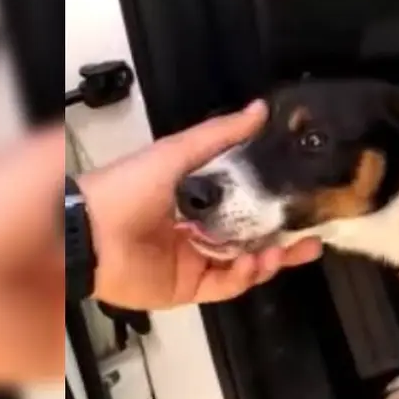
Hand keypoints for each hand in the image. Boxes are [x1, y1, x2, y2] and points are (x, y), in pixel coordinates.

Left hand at [78, 100, 321, 309]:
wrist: (88, 233)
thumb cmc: (127, 187)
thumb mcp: (178, 152)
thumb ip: (220, 135)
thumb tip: (259, 109)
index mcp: (197, 199)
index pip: (247, 205)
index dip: (275, 206)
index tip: (302, 203)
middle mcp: (199, 231)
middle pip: (252, 240)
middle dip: (283, 241)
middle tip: (310, 239)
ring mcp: (194, 261)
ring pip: (244, 266)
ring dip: (268, 260)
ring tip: (282, 252)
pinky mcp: (187, 288)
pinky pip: (224, 287)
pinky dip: (244, 277)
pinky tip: (256, 264)